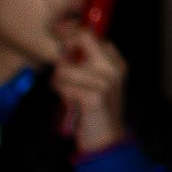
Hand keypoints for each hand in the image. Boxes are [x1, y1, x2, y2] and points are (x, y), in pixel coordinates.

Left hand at [55, 26, 128, 155]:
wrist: (105, 138)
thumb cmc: (95, 107)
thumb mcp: (97, 80)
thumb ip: (85, 61)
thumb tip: (60, 42)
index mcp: (115, 61)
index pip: (89, 34)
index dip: (69, 33)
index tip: (56, 37)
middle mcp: (114, 68)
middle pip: (81, 40)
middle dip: (64, 53)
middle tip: (60, 71)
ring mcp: (106, 83)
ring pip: (64, 68)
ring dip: (57, 81)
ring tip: (65, 91)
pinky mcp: (94, 98)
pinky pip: (63, 87)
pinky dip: (61, 94)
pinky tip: (68, 102)